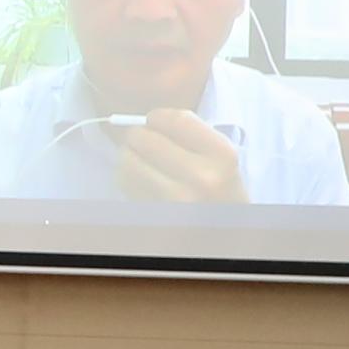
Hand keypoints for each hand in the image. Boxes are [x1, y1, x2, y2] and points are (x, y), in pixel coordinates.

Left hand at [110, 108, 242, 204]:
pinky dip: (127, 178)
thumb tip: (146, 119)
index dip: (157, 116)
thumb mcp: (220, 158)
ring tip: (144, 165)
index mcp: (222, 155)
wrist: (223, 231)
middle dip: (139, 137)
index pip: (175, 119)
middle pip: (143, 138)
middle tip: (145, 144)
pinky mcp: (154, 214)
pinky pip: (124, 184)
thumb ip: (189, 134)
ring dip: (129, 158)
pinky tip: (143, 183)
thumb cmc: (220, 190)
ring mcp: (175, 200)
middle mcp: (201, 177)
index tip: (155, 121)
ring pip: (127, 160)